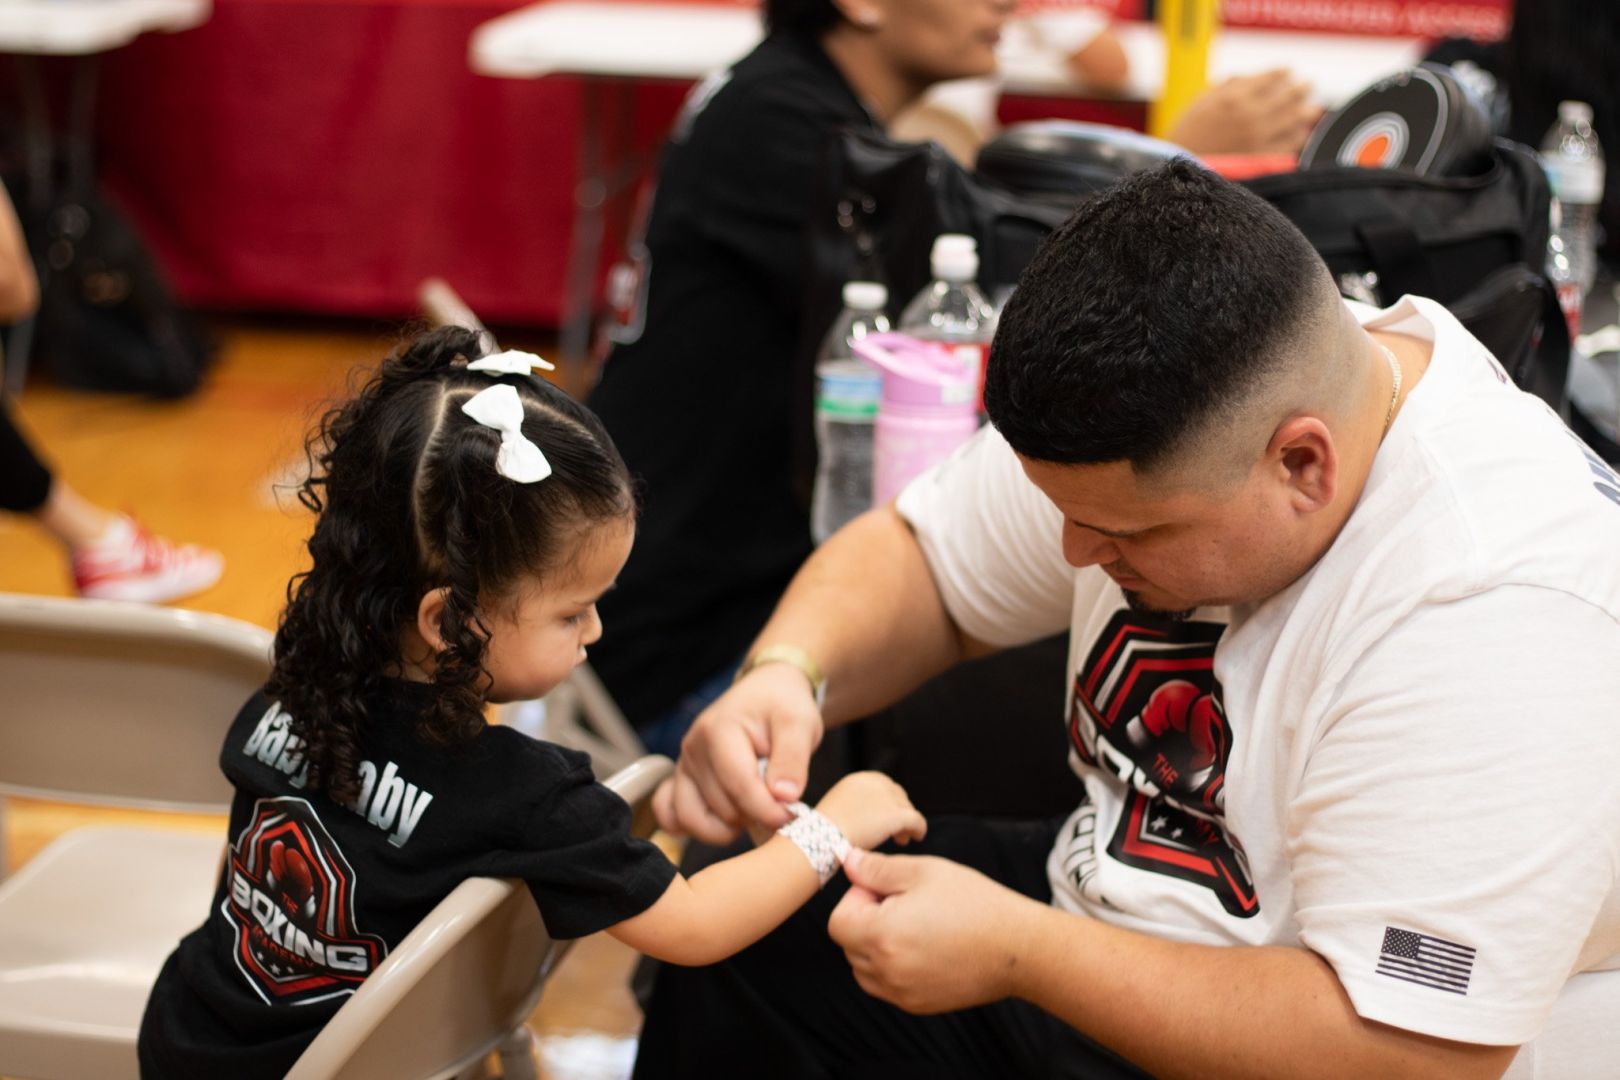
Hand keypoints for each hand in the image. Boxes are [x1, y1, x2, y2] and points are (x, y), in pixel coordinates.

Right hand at [652, 662, 824, 843]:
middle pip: (721, 807)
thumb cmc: (782, 706)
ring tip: (755, 809)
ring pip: (694, 820)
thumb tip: (784, 798)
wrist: (766, 692)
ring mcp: (684, 766)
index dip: (768, 810)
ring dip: (728, 826)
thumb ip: (793, 759)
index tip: (792, 815)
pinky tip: (724, 822)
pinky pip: (671, 816)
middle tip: (779, 802)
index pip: (740, 786)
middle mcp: (693, 749)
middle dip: (754, 815)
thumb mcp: (798, 723)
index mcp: (719, 731)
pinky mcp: (682, 779)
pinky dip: (695, 827)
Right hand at [815, 771, 926, 851]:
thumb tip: (864, 815)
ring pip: (907, 808)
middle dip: (897, 811)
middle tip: (896, 830)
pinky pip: (916, 821)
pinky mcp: (897, 815)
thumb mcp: (838, 806)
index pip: (883, 786)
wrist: (823, 838)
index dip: (887, 802)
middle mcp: (876, 783)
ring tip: (901, 838)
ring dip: (906, 823)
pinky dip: (918, 829)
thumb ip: (854, 804)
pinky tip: (916, 837)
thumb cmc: (824, 830)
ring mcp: (888, 798)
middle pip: (897, 795)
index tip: (884, 817)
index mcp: (860, 779)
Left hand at [828, 849, 1042, 1013]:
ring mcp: (901, 993)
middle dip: (865, 920)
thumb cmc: (974, 903)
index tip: (888, 890)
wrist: (1016, 947)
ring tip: (913, 926)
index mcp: (882, 935)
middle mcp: (886, 970)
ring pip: (863, 968)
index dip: (857, 899)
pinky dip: (892, 967)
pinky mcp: (916, 1005)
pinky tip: (924, 947)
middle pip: (848, 944)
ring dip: (875, 946)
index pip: (838, 921)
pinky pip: (886, 986)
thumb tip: (845, 859)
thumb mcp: (924, 872)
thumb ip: (877, 869)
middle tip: (904, 904)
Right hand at [1168, 69, 1323, 155]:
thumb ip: (1228, 87)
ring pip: (1294, 120)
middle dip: (1301, 89)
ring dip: (1307, 112)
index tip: (1288, 71)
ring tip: (1313, 109)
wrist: (1178, 167)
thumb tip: (1248, 78)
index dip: (1282, 73)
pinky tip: (1302, 133)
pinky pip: (1289, 145)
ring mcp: (1258, 138)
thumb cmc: (1186, 133)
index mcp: (1235, 97)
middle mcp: (1251, 115)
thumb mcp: (1201, 100)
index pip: (1270, 78)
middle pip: (1288, 96)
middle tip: (1308, 85)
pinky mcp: (1261, 159)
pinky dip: (1299, 137)